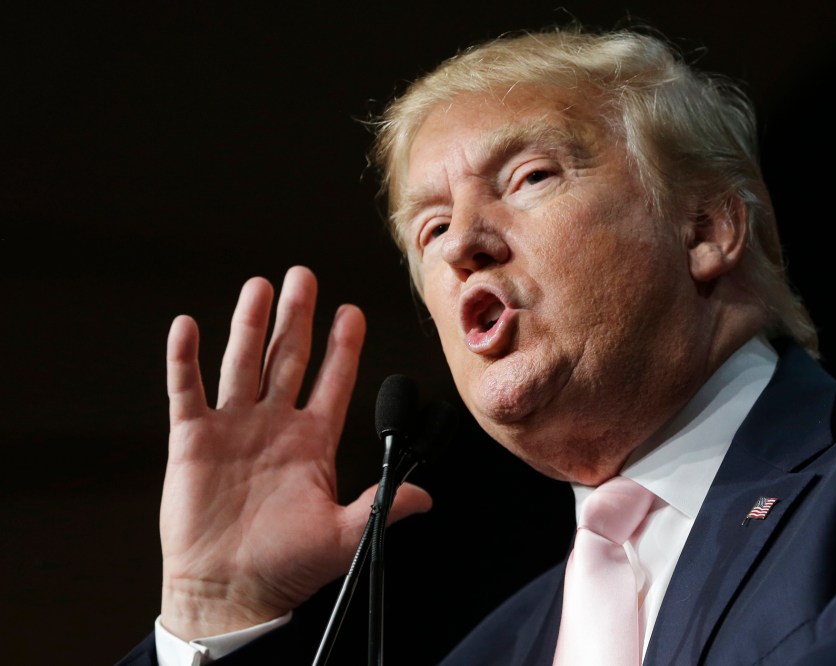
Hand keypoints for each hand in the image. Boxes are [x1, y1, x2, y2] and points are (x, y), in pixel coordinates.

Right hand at [158, 266, 432, 639]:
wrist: (230, 593)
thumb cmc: (287, 568)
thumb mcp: (345, 537)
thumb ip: (382, 507)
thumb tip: (426, 496)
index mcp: (312, 441)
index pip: (333, 381)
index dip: (343, 347)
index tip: (353, 312)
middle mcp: (275, 425)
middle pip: (288, 358)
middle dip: (298, 317)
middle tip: (304, 276)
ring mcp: (233, 428)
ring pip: (242, 363)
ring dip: (249, 325)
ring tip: (259, 287)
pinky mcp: (193, 440)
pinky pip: (187, 391)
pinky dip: (185, 359)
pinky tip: (188, 326)